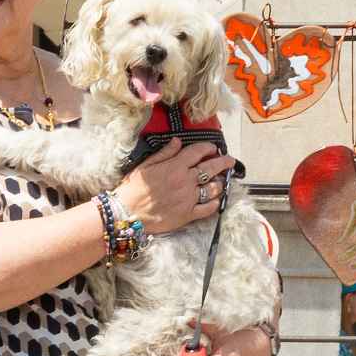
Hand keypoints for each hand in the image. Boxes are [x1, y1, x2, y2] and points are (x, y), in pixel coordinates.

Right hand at [112, 140, 228, 235]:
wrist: (126, 213)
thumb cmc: (133, 189)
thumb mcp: (146, 165)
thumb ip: (164, 153)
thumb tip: (178, 141)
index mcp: (175, 166)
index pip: (198, 152)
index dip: (209, 147)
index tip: (213, 148)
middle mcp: (185, 181)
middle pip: (212, 167)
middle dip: (224, 162)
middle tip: (230, 161)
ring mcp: (189, 198)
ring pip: (214, 188)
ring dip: (220, 182)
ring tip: (221, 181)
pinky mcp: (188, 214)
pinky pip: (208, 208)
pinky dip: (215, 203)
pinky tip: (216, 199)